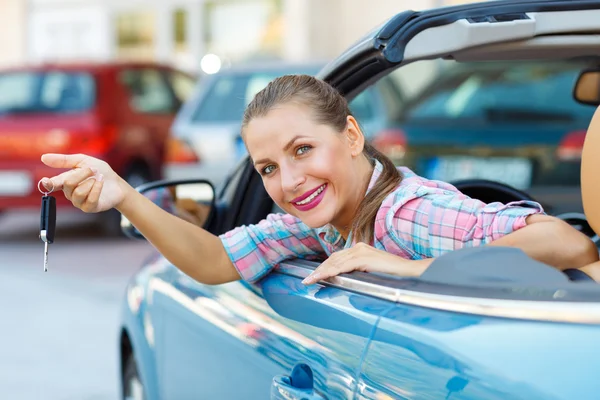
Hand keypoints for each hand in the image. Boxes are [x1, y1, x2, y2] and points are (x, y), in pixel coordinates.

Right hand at [40, 153, 130, 212]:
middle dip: (83, 173)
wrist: (117, 183)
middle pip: (68, 183)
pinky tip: (101, 182)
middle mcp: (69, 193)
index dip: (48, 183)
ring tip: (98, 178)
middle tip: (94, 169)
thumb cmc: (99, 171)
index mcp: (65, 181)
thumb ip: (64, 160)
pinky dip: (97, 188)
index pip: (53, 183)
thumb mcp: (83, 161)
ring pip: (78, 192)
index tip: (45, 181)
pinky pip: (90, 199)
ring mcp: (79, 202)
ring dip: (91, 182)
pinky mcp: (89, 208)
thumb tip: (43, 158)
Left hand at [301, 242, 428, 284]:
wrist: (410, 272)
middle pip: (333, 259)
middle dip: (319, 269)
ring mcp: (361, 251)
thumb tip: (345, 282)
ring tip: (310, 280)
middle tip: (307, 280)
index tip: (313, 276)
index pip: (336, 258)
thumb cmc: (392, 275)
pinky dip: (331, 271)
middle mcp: (358, 247)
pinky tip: (323, 276)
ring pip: (335, 262)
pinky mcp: (364, 257)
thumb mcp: (371, 273)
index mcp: (359, 250)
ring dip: (321, 271)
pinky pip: (343, 265)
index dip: (323, 267)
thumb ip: (358, 273)